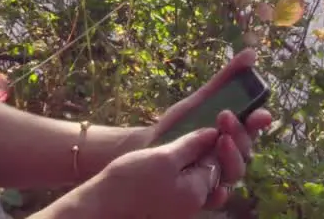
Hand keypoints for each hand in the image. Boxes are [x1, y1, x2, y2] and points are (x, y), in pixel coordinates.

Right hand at [77, 128, 224, 218]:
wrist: (101, 206)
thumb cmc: (129, 181)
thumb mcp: (163, 158)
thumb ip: (190, 146)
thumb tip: (213, 133)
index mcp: (198, 192)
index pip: (220, 160)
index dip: (221, 137)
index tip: (220, 116)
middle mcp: (194, 203)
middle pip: (215, 171)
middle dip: (216, 147)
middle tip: (213, 124)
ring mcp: (181, 207)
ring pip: (202, 176)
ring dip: (203, 155)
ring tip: (198, 135)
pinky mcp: (168, 205)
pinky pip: (188, 184)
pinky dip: (191, 167)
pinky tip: (183, 152)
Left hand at [146, 49, 275, 207]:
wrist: (152, 148)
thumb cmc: (181, 124)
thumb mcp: (202, 98)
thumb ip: (227, 79)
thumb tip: (251, 53)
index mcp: (235, 133)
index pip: (254, 128)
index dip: (259, 121)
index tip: (259, 113)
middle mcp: (232, 155)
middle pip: (247, 149)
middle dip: (240, 133)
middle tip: (225, 117)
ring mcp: (220, 174)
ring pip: (237, 172)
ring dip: (233, 158)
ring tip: (219, 140)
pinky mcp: (205, 192)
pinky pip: (217, 197)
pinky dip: (218, 195)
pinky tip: (215, 189)